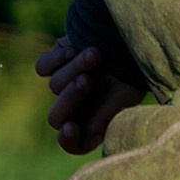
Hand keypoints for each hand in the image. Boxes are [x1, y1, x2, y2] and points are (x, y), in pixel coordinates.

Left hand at [35, 34, 142, 154]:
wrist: (132, 35)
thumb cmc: (136, 69)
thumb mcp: (127, 94)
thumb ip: (107, 114)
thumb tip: (89, 131)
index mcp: (94, 122)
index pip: (74, 144)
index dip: (69, 140)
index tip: (71, 127)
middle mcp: (78, 107)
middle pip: (55, 118)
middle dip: (70, 98)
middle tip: (87, 80)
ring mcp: (66, 84)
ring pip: (54, 85)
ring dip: (74, 68)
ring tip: (96, 53)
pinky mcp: (57, 61)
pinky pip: (43, 67)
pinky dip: (56, 59)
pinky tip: (73, 49)